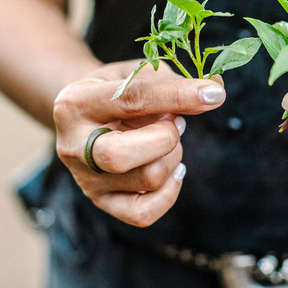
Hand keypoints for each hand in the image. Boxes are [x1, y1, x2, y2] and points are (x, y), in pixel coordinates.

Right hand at [53, 60, 225, 226]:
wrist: (84, 114)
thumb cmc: (116, 89)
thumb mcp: (138, 73)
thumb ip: (173, 83)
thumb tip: (214, 94)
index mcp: (76, 103)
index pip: (132, 99)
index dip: (178, 95)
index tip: (213, 93)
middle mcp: (73, 146)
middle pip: (121, 156)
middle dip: (165, 137)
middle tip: (175, 122)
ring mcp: (86, 179)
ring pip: (145, 179)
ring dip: (173, 156)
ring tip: (168, 140)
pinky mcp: (102, 201)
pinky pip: (143, 213)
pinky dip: (169, 192)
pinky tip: (173, 170)